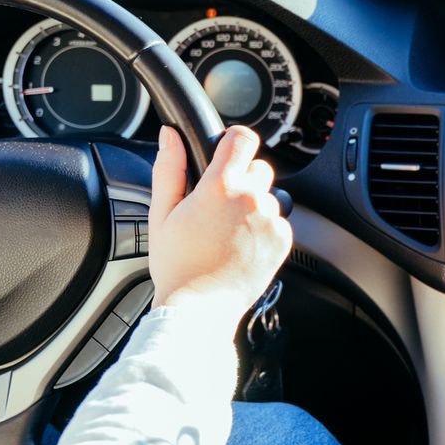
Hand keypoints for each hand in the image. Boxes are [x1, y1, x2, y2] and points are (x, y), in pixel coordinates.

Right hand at [148, 125, 290, 324]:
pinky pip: (277, 221)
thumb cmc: (177, 265)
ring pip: (268, 196)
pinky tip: (240, 246)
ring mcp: (271, 220)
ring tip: (228, 231)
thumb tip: (171, 136)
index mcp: (220, 186)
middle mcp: (251, 199)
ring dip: (253, 206)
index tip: (226, 153)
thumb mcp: (162, 213)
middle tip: (219, 206)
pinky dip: (263, 229)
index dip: (233, 142)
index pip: (242, 138)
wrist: (199, 308)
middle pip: (258, 167)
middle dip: (241, 179)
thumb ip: (169, 168)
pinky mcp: (283, 240)